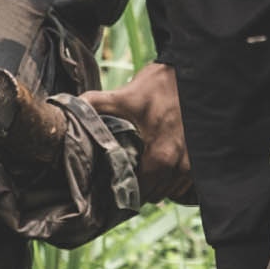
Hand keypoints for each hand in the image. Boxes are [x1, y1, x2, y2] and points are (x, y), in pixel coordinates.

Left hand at [91, 62, 192, 195]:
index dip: (125, 190)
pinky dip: (174, 179)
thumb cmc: (157, 87)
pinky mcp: (204, 161)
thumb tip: (65, 109)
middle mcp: (181, 165)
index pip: (140, 192)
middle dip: (141, 187)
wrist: (192, 74)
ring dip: (158, 183)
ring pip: (171, 190)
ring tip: (145, 167)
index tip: (116, 180)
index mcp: (161, 156)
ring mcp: (195, 164)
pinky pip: (185, 183)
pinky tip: (164, 164)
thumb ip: (94, 105)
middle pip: (155, 194)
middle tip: (128, 172)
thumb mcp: (124, 95)